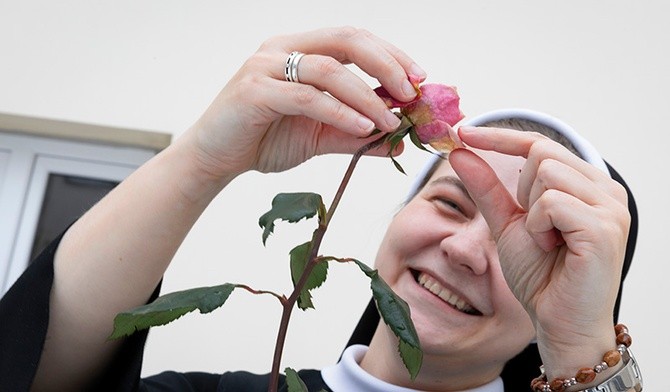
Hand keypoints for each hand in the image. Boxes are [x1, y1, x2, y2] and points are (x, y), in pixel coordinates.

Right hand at [182, 27, 425, 180]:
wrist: (215, 158)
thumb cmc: (264, 139)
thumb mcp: (320, 137)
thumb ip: (356, 134)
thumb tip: (398, 141)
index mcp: (301, 50)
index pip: (355, 39)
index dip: (391, 54)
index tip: (421, 78)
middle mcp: (284, 48)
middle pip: (347, 40)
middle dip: (387, 64)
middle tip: (413, 93)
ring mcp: (266, 66)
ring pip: (329, 69)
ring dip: (366, 96)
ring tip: (390, 121)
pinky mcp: (253, 90)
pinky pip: (306, 97)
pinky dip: (339, 112)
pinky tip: (363, 128)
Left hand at [449, 126, 629, 375]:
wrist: (558, 322)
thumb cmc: (541, 275)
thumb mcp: (507, 223)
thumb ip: (487, 187)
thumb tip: (461, 151)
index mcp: (587, 184)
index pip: (541, 142)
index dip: (500, 136)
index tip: (462, 132)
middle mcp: (606, 188)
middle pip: (542, 153)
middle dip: (522, 190)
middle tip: (536, 229)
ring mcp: (611, 206)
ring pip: (546, 172)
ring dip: (531, 213)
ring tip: (547, 242)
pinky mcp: (605, 227)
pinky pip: (552, 202)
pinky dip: (539, 226)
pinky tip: (553, 248)